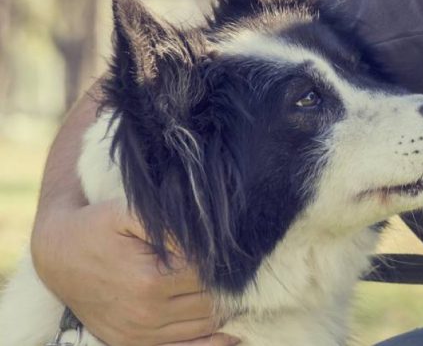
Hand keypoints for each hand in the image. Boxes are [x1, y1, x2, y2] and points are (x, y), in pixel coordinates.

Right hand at [31, 200, 238, 345]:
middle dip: (230, 284)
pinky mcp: (132, 343)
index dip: (227, 261)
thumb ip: (172, 225)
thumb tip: (211, 239)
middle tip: (242, 267)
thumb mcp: (131, 212)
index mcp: (151, 280)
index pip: (210, 275)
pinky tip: (231, 331)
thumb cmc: (98, 226)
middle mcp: (147, 313)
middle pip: (212, 302)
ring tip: (236, 287)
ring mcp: (140, 334)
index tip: (236, 248)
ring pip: (204, 325)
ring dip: (224, 309)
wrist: (57, 254)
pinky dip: (211, 342)